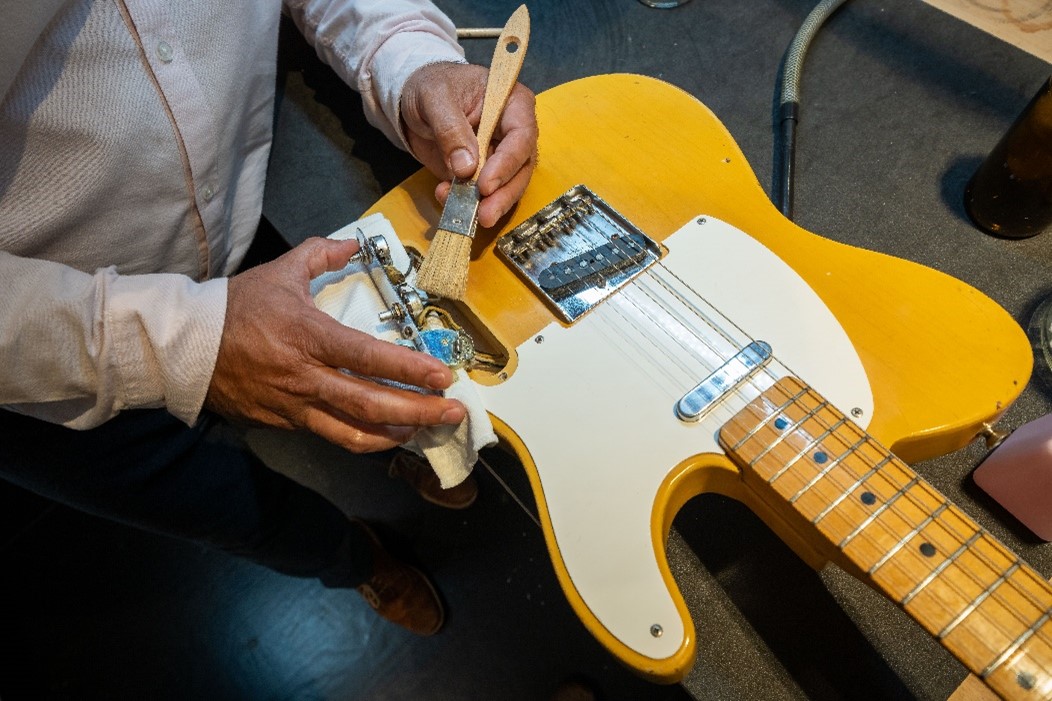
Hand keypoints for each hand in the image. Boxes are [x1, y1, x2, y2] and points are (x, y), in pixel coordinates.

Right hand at [206, 237, 465, 452]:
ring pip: (353, 431)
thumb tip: (354, 244)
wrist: (185, 347)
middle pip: (370, 403)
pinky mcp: (285, 423)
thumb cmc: (235, 307)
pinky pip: (331, 437)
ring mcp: (295, 405)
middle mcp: (306, 376)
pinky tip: (387, 436)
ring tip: (426, 429)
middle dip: (418, 411)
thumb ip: (321, 253)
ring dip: (396, 434)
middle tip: (452, 411)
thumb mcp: (280, 271)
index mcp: (309, 336)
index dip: (409, 369)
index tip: (443, 375)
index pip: (369, 357)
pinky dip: (364, 440)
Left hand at [401, 62, 537, 227]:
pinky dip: (467, 202)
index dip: (507, 162)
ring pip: (507, 186)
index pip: (522, 135)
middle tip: (485, 214)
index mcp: (511, 103)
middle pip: (521, 168)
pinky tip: (446, 198)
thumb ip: (450, 129)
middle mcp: (512, 132)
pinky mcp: (483, 174)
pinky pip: (483, 194)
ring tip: (467, 215)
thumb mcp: (435, 98)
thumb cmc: (431, 86)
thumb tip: (466, 167)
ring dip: (489, 205)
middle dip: (504, 194)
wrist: (414, 100)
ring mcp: (500, 156)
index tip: (486, 184)